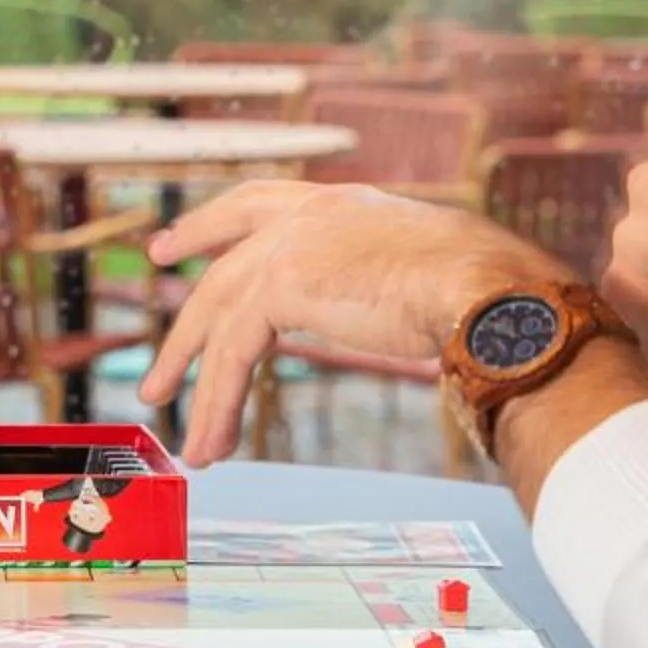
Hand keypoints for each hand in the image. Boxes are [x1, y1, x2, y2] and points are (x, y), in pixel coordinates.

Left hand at [136, 182, 560, 466]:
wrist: (489, 289)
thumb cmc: (485, 290)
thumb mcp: (426, 273)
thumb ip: (391, 283)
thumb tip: (407, 309)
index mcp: (343, 205)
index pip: (258, 203)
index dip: (210, 224)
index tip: (173, 243)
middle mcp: (311, 213)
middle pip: (223, 263)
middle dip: (186, 319)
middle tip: (158, 369)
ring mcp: (291, 244)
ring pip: (219, 320)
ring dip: (198, 386)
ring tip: (187, 442)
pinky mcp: (282, 285)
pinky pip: (232, 355)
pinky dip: (219, 404)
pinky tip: (213, 444)